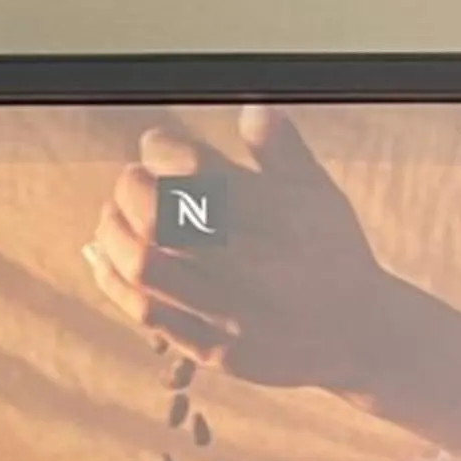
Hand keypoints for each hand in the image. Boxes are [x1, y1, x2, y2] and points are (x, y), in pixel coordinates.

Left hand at [82, 105, 460, 460]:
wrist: (360, 335)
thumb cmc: (332, 253)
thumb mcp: (320, 196)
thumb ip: (284, 153)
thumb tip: (252, 111)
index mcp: (277, 218)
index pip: (200, 172)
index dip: (163, 150)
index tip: (154, 145)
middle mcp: (252, 266)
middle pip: (162, 218)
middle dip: (132, 189)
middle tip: (130, 178)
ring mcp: (231, 312)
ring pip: (147, 267)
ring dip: (114, 234)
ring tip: (112, 214)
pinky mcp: (216, 349)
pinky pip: (150, 314)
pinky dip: (113, 281)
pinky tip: (100, 257)